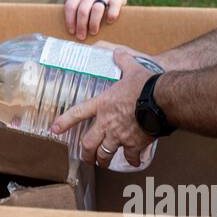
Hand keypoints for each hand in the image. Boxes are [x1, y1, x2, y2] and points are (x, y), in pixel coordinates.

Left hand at [50, 50, 153, 167]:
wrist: (161, 100)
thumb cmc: (145, 85)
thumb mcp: (132, 69)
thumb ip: (123, 61)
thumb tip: (119, 52)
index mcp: (103, 104)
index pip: (77, 113)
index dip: (64, 122)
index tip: (54, 129)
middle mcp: (107, 123)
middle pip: (88, 144)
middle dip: (86, 154)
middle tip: (86, 158)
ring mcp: (119, 136)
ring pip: (105, 154)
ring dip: (103, 161)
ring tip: (104, 163)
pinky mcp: (135, 144)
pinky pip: (130, 157)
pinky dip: (132, 161)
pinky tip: (134, 162)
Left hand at [63, 0, 128, 40]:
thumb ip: (78, 3)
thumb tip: (72, 26)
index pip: (70, 6)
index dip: (69, 20)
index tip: (71, 31)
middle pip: (82, 10)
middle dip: (81, 26)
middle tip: (81, 36)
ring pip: (96, 10)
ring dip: (93, 24)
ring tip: (93, 32)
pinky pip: (113, 9)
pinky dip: (110, 17)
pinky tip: (109, 22)